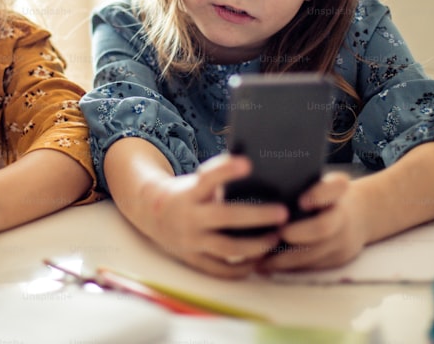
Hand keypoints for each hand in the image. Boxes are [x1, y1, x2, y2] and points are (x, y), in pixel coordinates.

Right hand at [137, 154, 287, 277]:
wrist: (150, 213)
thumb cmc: (186, 193)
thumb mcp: (196, 182)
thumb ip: (219, 180)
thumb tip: (258, 172)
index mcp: (189, 193)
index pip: (207, 178)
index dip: (226, 170)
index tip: (248, 162)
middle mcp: (189, 217)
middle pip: (225, 217)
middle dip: (257, 215)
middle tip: (283, 213)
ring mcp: (190, 241)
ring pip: (227, 248)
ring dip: (256, 245)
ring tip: (276, 238)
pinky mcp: (193, 259)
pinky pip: (220, 269)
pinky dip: (242, 268)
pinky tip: (259, 261)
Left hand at [258, 172, 369, 271]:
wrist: (363, 215)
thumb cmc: (328, 195)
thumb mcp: (322, 182)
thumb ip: (301, 183)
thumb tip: (262, 185)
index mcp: (339, 191)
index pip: (335, 187)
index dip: (319, 195)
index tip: (301, 202)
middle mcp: (344, 216)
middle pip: (323, 227)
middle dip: (297, 233)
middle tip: (272, 235)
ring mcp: (342, 241)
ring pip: (313, 254)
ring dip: (284, 258)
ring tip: (257, 259)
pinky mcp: (338, 259)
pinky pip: (311, 265)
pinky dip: (288, 266)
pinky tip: (265, 265)